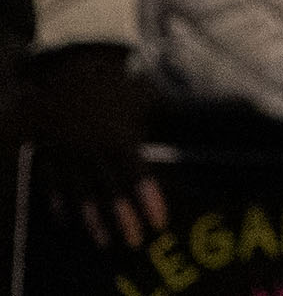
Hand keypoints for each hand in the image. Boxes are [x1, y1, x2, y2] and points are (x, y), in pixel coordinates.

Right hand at [14, 45, 164, 250]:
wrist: (61, 72)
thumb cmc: (110, 85)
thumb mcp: (139, 95)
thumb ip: (163, 110)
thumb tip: (203, 115)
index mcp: (116, 135)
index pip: (135, 173)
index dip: (148, 198)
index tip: (159, 220)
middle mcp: (91, 150)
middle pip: (108, 190)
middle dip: (122, 217)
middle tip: (135, 240)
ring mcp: (66, 155)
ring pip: (80, 193)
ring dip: (92, 219)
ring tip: (104, 241)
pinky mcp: (47, 155)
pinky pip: (51, 184)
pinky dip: (59, 204)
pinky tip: (66, 222)